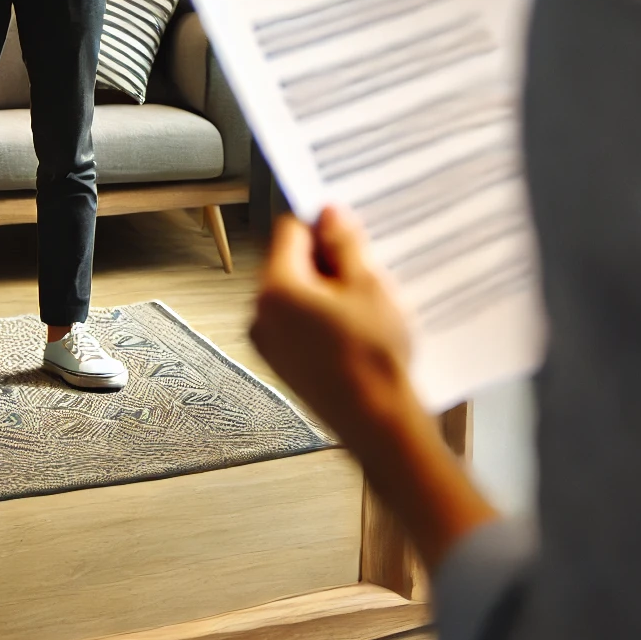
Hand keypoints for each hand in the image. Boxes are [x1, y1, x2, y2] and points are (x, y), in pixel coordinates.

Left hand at [252, 207, 495, 569]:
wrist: (379, 424)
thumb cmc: (373, 361)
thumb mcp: (367, 284)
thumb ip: (343, 242)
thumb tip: (328, 214)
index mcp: (275, 290)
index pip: (290, 230)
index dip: (323, 227)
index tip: (349, 233)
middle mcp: (261, 316)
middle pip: (290, 263)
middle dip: (326, 262)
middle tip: (364, 275)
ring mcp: (269, 344)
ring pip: (297, 294)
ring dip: (327, 291)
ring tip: (364, 308)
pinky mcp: (284, 365)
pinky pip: (299, 324)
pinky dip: (323, 319)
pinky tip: (356, 331)